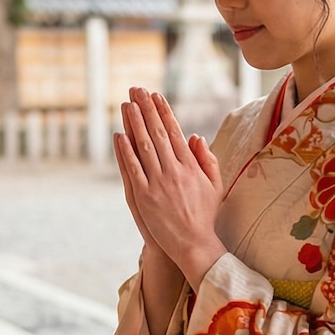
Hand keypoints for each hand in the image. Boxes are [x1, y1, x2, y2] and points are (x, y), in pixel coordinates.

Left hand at [115, 89, 226, 288]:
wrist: (194, 244)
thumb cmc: (204, 214)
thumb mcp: (214, 185)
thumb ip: (207, 159)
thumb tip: (195, 136)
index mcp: (191, 166)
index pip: (174, 132)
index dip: (164, 112)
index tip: (156, 95)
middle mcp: (174, 171)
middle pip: (157, 134)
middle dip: (146, 109)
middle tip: (137, 90)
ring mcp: (158, 184)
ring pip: (143, 147)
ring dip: (134, 123)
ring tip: (127, 104)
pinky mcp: (144, 197)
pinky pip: (133, 169)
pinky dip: (125, 152)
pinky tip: (119, 135)